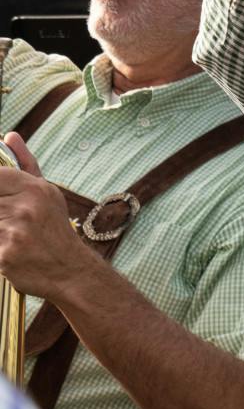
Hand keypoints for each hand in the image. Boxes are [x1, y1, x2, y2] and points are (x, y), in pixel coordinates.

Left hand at [0, 133, 91, 302]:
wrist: (71, 272)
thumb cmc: (55, 230)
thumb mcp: (47, 193)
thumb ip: (24, 164)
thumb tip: (9, 136)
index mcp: (34, 190)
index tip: (2, 199)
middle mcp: (25, 208)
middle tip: (7, 219)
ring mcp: (14, 232)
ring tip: (9, 234)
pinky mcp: (3, 256)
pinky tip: (7, 249)